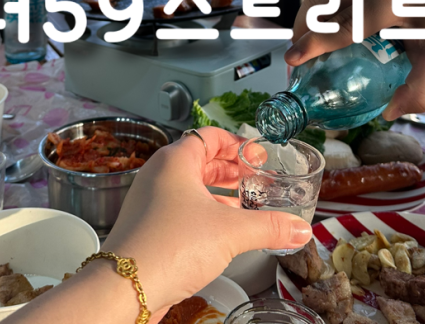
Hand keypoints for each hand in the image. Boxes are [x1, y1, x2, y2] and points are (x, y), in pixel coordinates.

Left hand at [103, 127, 312, 319]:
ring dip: (220, 192)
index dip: (237, 143)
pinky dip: (204, 211)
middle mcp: (160, 174)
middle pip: (201, 160)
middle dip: (231, 169)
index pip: (210, 136)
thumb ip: (269, 227)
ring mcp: (152, 200)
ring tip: (246, 203)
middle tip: (257, 178)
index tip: (258, 155)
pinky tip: (224, 230)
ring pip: (192, 186)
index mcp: (175, 160)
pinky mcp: (149, 225)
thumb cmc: (169, 246)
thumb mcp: (230, 232)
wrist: (125, 288)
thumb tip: (299, 229)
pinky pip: (182, 208)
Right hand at [284, 0, 424, 119]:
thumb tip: (389, 113)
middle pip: (322, 4)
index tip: (293, 59)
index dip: (315, 44)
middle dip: (302, 31)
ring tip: (304, 46)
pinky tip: (320, 29)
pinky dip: (318, 8)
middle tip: (296, 60)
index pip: (345, 25)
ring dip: (307, 19)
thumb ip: (420, 91)